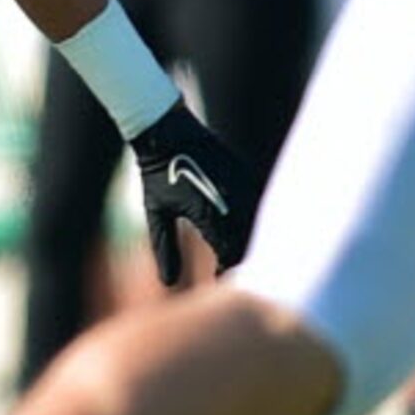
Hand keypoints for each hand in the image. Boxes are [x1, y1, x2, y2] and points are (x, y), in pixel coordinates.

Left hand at [129, 101, 258, 286]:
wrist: (167, 130)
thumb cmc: (158, 173)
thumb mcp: (157, 214)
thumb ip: (164, 249)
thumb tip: (168, 283)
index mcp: (210, 213)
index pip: (229, 255)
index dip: (224, 271)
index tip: (215, 278)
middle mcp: (232, 201)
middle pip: (248, 243)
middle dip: (239, 259)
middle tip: (227, 270)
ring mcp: (243, 185)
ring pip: (257, 225)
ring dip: (248, 239)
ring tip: (235, 251)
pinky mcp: (246, 174)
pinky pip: (258, 205)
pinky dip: (253, 220)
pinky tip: (242, 229)